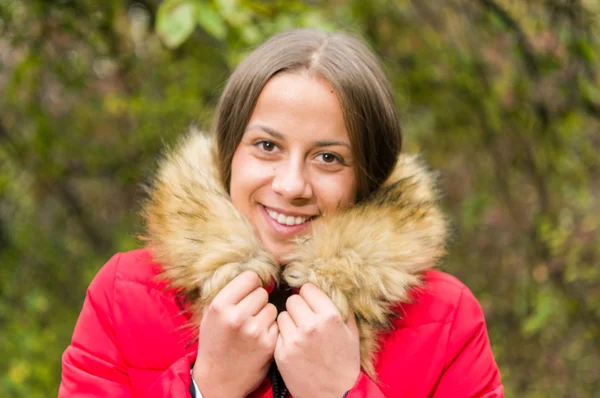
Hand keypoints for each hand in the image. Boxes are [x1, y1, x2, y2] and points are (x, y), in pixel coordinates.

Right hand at [192, 271, 277, 397]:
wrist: (218, 379)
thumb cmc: (214, 343)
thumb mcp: (211, 315)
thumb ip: (229, 294)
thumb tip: (252, 274)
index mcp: (220, 306)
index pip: (250, 277)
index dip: (251, 284)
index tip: (248, 292)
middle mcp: (237, 316)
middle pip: (262, 292)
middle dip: (258, 300)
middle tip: (248, 313)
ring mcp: (254, 330)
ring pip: (272, 307)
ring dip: (266, 314)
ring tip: (252, 326)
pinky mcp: (268, 343)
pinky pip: (277, 323)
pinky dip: (270, 328)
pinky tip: (259, 338)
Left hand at [274, 283, 360, 397]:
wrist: (335, 395)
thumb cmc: (345, 362)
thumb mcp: (351, 332)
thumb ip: (341, 307)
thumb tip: (330, 287)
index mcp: (330, 317)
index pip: (307, 288)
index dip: (309, 295)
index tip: (311, 303)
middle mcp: (310, 326)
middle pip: (292, 300)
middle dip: (298, 307)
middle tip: (304, 318)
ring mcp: (294, 340)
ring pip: (282, 315)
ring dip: (289, 321)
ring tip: (299, 332)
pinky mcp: (281, 353)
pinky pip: (276, 333)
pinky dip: (283, 336)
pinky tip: (293, 344)